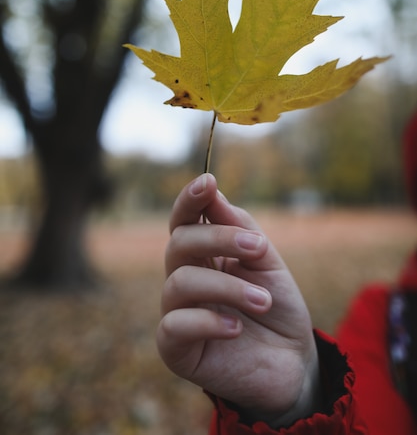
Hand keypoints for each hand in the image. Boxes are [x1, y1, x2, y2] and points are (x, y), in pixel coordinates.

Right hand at [157, 174, 320, 427]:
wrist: (294, 362)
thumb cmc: (277, 307)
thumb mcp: (267, 261)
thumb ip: (241, 229)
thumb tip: (214, 195)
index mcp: (203, 256)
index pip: (184, 220)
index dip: (189, 199)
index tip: (208, 181)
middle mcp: (184, 279)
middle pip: (179, 243)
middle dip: (218, 238)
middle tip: (259, 249)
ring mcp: (178, 314)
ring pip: (180, 282)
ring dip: (227, 286)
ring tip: (262, 301)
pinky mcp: (176, 350)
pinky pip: (174, 326)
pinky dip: (207, 321)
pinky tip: (236, 328)